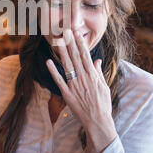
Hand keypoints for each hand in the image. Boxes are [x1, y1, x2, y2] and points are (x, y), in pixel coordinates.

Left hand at [46, 29, 116, 152]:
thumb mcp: (104, 86)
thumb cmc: (103, 104)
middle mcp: (83, 77)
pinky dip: (53, 71)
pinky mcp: (67, 94)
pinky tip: (48, 61)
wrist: (98, 121)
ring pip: (67, 65)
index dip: (80, 43)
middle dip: (70, 43)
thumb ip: (98, 73)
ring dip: (62, 52)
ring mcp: (75, 85)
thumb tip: (97, 61)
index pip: (85, 55)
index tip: (76, 33)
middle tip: (65, 31)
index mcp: (93, 75)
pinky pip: (59, 80)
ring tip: (57, 41)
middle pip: (75, 57)